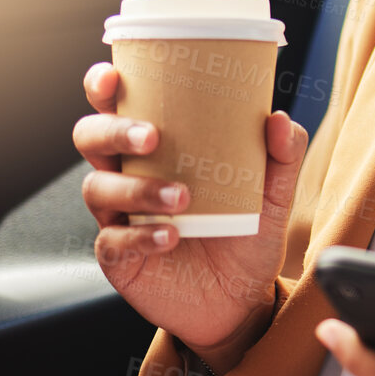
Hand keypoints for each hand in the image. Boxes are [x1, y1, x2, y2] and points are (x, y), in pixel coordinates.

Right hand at [73, 61, 308, 364]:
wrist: (242, 300)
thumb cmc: (247, 233)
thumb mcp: (274, 193)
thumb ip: (282, 155)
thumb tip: (279, 119)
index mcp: (157, 148)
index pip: (117, 106)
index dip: (104, 88)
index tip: (114, 75)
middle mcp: (130, 175)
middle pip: (92, 139)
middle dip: (113, 130)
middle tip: (152, 136)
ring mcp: (119, 217)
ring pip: (99, 188)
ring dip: (138, 189)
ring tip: (182, 199)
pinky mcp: (119, 257)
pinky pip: (113, 241)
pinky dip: (141, 236)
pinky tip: (170, 236)